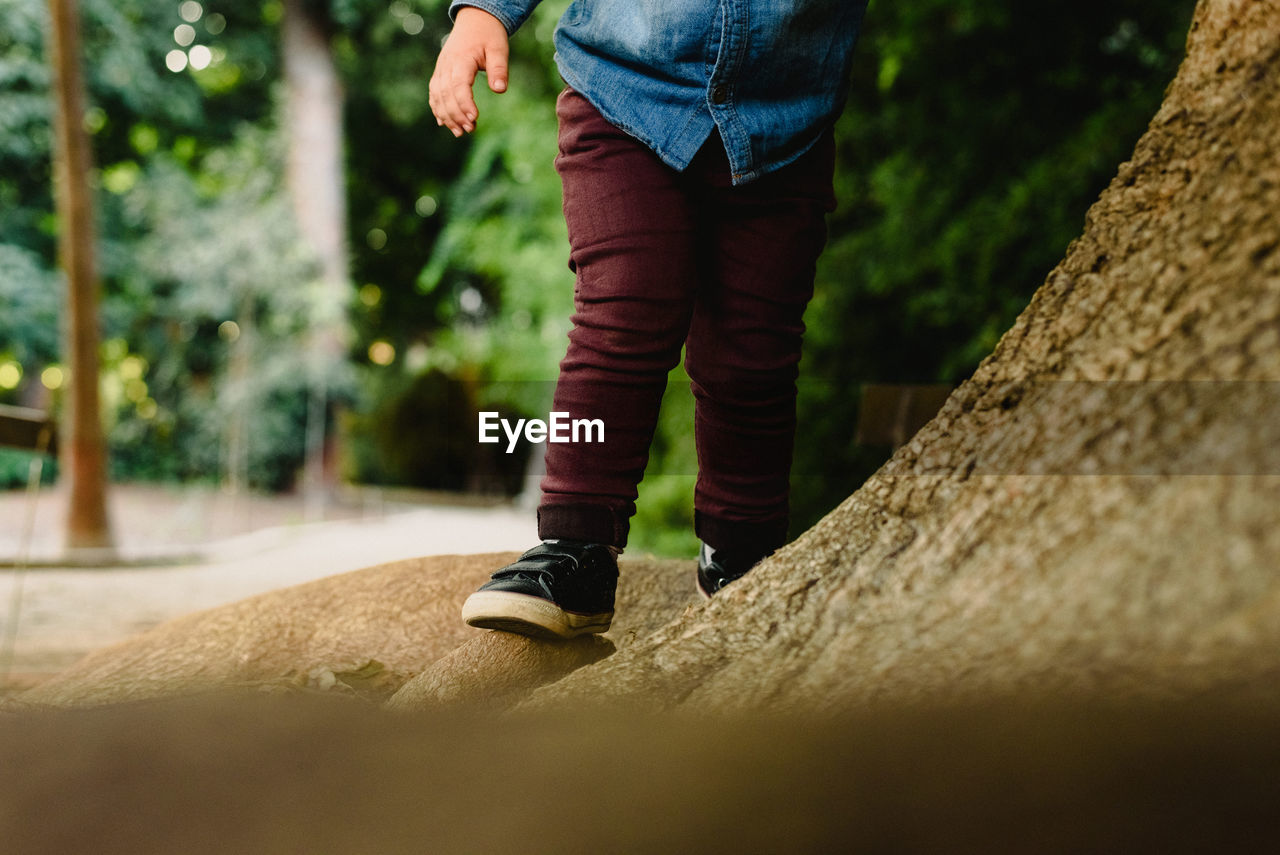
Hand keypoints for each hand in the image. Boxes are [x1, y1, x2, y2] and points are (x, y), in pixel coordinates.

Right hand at [429, 7, 509, 136]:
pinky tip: (444, 123)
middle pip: (446, 94)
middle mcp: (447, 65)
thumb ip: (499, 69)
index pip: (459, 85)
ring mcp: (441, 69)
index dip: (465, 103)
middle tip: (470, 130)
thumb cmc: (489, 36)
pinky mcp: (440, 73)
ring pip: (438, 96)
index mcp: (461, 59)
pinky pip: (434, 93)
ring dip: (447, 116)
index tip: (475, 118)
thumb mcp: (499, 49)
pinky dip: (437, 108)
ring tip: (459, 133)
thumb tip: (500, 90)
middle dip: (456, 114)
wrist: (475, 20)